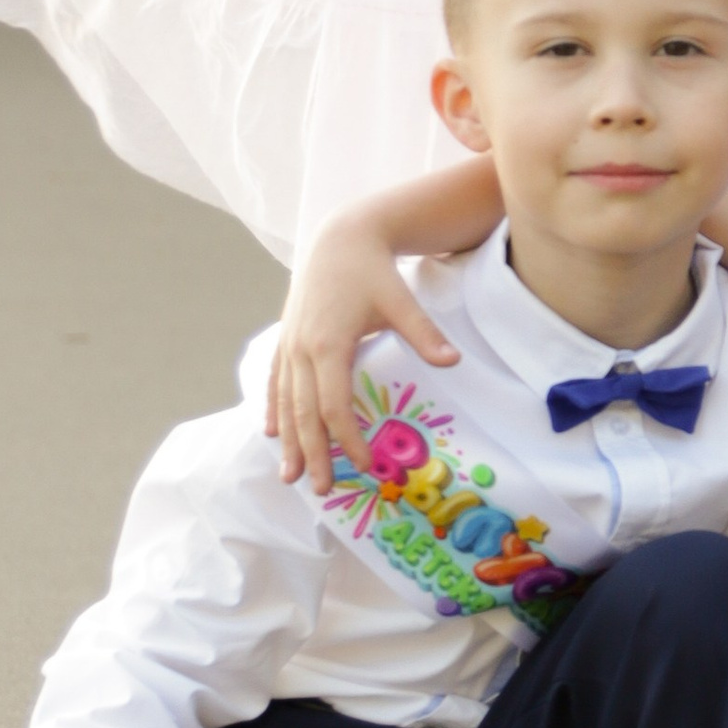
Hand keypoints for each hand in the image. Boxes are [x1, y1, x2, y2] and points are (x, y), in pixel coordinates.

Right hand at [267, 207, 457, 485]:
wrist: (340, 237)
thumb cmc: (373, 270)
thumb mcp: (400, 299)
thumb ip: (424, 333)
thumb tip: (454, 361)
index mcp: (329, 344)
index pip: (334, 405)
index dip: (346, 438)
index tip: (363, 464)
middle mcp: (302, 349)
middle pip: (305, 413)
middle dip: (313, 453)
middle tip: (321, 489)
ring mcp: (290, 345)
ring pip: (286, 403)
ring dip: (289, 441)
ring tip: (291, 476)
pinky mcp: (287, 339)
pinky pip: (276, 383)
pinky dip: (274, 409)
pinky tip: (272, 432)